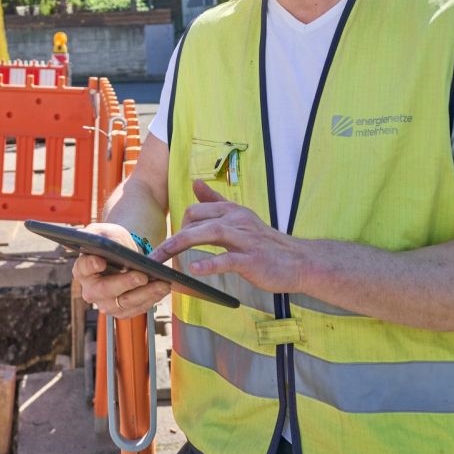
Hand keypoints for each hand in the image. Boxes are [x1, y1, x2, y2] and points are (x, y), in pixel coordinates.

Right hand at [71, 222, 170, 319]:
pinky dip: (151, 299)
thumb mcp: (106, 233)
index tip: (100, 262)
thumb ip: (102, 235)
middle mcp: (91, 290)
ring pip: (125, 303)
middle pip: (105, 290)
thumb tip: (108, 242)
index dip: (90, 265)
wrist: (123, 256)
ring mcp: (106, 303)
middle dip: (125, 283)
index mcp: (82, 269)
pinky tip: (162, 289)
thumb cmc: (112, 242)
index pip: (83, 268)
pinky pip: (137, 309)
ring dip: (145, 294)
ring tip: (162, 284)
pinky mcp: (121, 311)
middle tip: (142, 276)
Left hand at [148, 180, 309, 293]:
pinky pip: (228, 259)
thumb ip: (216, 201)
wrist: (300, 261)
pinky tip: (195, 270)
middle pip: (196, 219)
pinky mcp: (252, 259)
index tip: (169, 244)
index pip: (196, 210)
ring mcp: (245, 239)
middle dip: (172, 238)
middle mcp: (236, 220)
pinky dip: (210, 264)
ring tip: (162, 258)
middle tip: (154, 256)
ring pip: (208, 234)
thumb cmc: (266, 243)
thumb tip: (196, 182)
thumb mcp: (240, 217)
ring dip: (181, 245)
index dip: (179, 226)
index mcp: (232, 211)